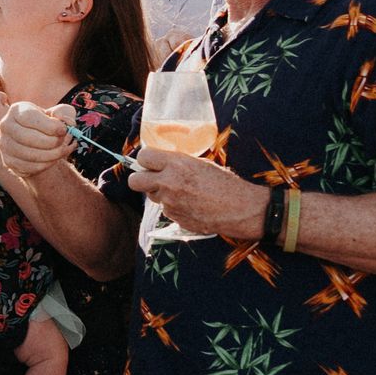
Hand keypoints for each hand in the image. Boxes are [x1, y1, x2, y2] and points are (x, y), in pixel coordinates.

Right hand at [0, 101, 75, 179]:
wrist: (37, 142)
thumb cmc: (49, 125)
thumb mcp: (59, 114)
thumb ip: (65, 113)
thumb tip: (67, 123)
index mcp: (17, 110)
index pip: (30, 117)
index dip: (49, 125)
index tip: (64, 130)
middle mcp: (6, 126)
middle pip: (28, 137)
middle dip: (51, 142)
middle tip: (63, 142)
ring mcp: (4, 145)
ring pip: (29, 155)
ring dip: (51, 155)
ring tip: (61, 151)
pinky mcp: (8, 161)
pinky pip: (29, 167)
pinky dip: (45, 165)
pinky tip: (52, 159)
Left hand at [125, 147, 267, 240]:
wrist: (241, 209)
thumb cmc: (226, 183)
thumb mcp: (202, 164)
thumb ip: (178, 163)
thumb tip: (162, 163)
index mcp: (176, 164)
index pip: (143, 157)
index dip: (145, 160)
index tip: (151, 163)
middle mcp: (168, 183)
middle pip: (134, 181)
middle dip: (141, 179)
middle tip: (153, 179)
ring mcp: (169, 202)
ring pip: (152, 196)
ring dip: (161, 194)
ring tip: (183, 193)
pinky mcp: (174, 218)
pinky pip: (166, 210)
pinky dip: (174, 207)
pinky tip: (191, 205)